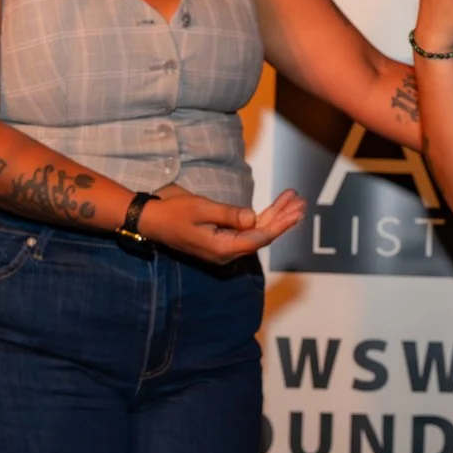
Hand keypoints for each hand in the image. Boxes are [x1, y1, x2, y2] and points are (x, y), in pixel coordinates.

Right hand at [141, 188, 304, 263]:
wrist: (151, 219)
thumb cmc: (173, 212)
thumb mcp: (201, 208)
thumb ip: (229, 214)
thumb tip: (253, 218)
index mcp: (222, 248)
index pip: (259, 238)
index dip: (280, 225)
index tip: (296, 212)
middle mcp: (226, 252)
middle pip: (262, 235)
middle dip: (282, 218)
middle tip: (301, 202)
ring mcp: (224, 247)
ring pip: (256, 232)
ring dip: (274, 215)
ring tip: (292, 200)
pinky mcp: (221, 239)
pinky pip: (246, 230)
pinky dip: (260, 217)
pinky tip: (273, 207)